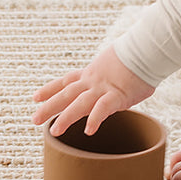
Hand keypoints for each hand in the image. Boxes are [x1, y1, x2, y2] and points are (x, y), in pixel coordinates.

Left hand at [32, 45, 154, 136]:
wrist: (147, 48)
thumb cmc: (138, 56)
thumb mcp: (115, 65)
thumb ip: (109, 78)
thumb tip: (114, 86)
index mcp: (91, 73)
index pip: (66, 81)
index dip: (49, 89)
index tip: (35, 97)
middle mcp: (93, 80)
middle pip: (66, 94)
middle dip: (49, 107)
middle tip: (33, 119)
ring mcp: (104, 88)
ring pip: (80, 103)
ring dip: (65, 117)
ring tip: (54, 131)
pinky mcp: (118, 95)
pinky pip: (104, 108)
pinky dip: (95, 119)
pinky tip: (88, 131)